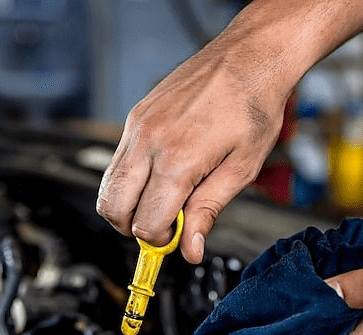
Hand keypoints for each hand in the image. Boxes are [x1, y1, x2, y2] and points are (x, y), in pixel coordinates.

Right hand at [96, 37, 289, 263]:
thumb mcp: (242, 169)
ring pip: (108, 186)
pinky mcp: (136, 116)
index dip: (161, 241)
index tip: (179, 238)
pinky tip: (161, 176)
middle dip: (134, 228)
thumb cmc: (254, 106)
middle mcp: (149, 142)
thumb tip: (191, 250)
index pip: (146, 223)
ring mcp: (138, 126)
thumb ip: (209, 211)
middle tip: (165, 226)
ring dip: (128, 205)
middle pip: (113, 208)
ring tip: (163, 202)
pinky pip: (118, 161)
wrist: (250, 57)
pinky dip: (130, 180)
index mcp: (178, 161)